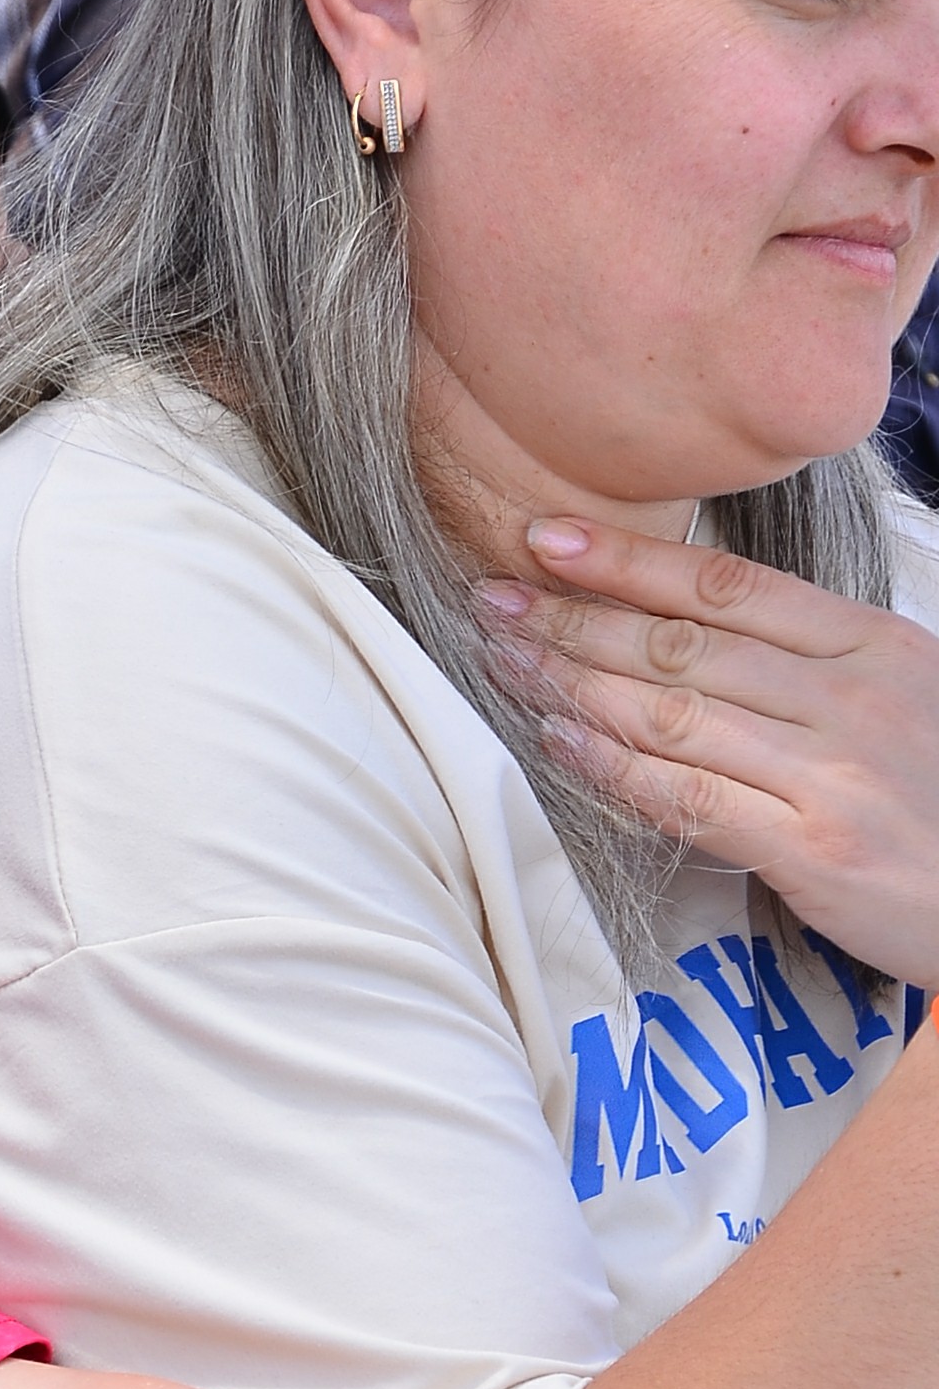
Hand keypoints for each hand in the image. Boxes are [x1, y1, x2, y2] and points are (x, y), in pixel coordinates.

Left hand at [479, 519, 938, 985]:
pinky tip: (559, 740)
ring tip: (505, 662)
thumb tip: (691, 629)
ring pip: (674, 712)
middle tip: (491, 600)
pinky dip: (614, 766)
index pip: (729, 588)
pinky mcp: (814, 849)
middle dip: (575, 618)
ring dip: (575, 684)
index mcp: (873, 645)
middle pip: (685, 644)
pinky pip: (690, 797)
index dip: (630, 561)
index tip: (548, 540)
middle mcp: (851, 698)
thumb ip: (809, 665)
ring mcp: (832, 774)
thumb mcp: (902, 698)